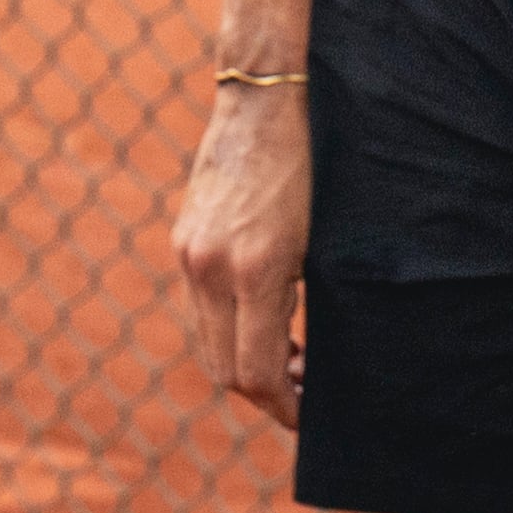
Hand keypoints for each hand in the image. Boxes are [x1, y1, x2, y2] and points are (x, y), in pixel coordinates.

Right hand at [172, 81, 310, 430]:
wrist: (267, 97)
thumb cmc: (317, 164)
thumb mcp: (327, 238)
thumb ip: (313, 300)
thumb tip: (314, 360)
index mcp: (257, 269)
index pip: (257, 372)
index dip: (286, 405)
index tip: (313, 414)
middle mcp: (211, 268)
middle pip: (225, 370)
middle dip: (265, 393)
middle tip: (307, 390)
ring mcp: (191, 254)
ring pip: (207, 344)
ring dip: (244, 364)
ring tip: (292, 358)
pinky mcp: (184, 241)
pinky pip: (200, 309)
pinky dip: (228, 330)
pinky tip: (265, 320)